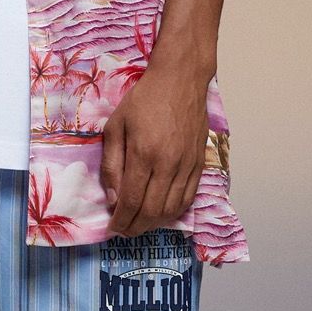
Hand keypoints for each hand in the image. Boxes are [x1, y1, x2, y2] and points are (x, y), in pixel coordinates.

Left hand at [99, 59, 209, 235]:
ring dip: (154, 223)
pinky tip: (162, 212)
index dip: (121, 220)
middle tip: (124, 230)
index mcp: (144, 154)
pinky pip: (188, 198)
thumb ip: (111, 164)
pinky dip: (174, 212)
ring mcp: (187, 165)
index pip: (131, 201)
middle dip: (136, 227)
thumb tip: (113, 198)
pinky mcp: (199, 163)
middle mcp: (168, 164)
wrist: (180, 80)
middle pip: (152, 211)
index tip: (113, 227)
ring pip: (172, 209)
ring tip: (140, 224)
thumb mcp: (116, 126)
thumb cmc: (144, 99)